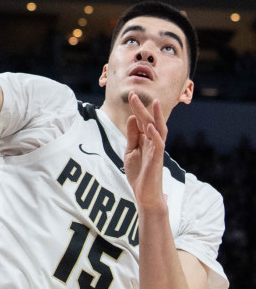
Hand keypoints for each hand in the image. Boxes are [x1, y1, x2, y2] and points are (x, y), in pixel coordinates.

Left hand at [124, 92, 168, 211]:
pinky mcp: (157, 159)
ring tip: (154, 103)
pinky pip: (158, 144)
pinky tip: (149, 126)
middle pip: (148, 121)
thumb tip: (132, 118)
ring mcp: (156, 150)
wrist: (144, 194)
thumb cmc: (139, 174)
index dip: (137, 109)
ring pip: (158, 129)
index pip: (142, 121)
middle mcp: (153, 142)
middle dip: (141, 108)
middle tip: (133, 94)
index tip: (131, 95)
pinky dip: (154, 134)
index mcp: (145, 140)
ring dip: (156, 116)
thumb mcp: (131, 151)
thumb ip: (132, 136)